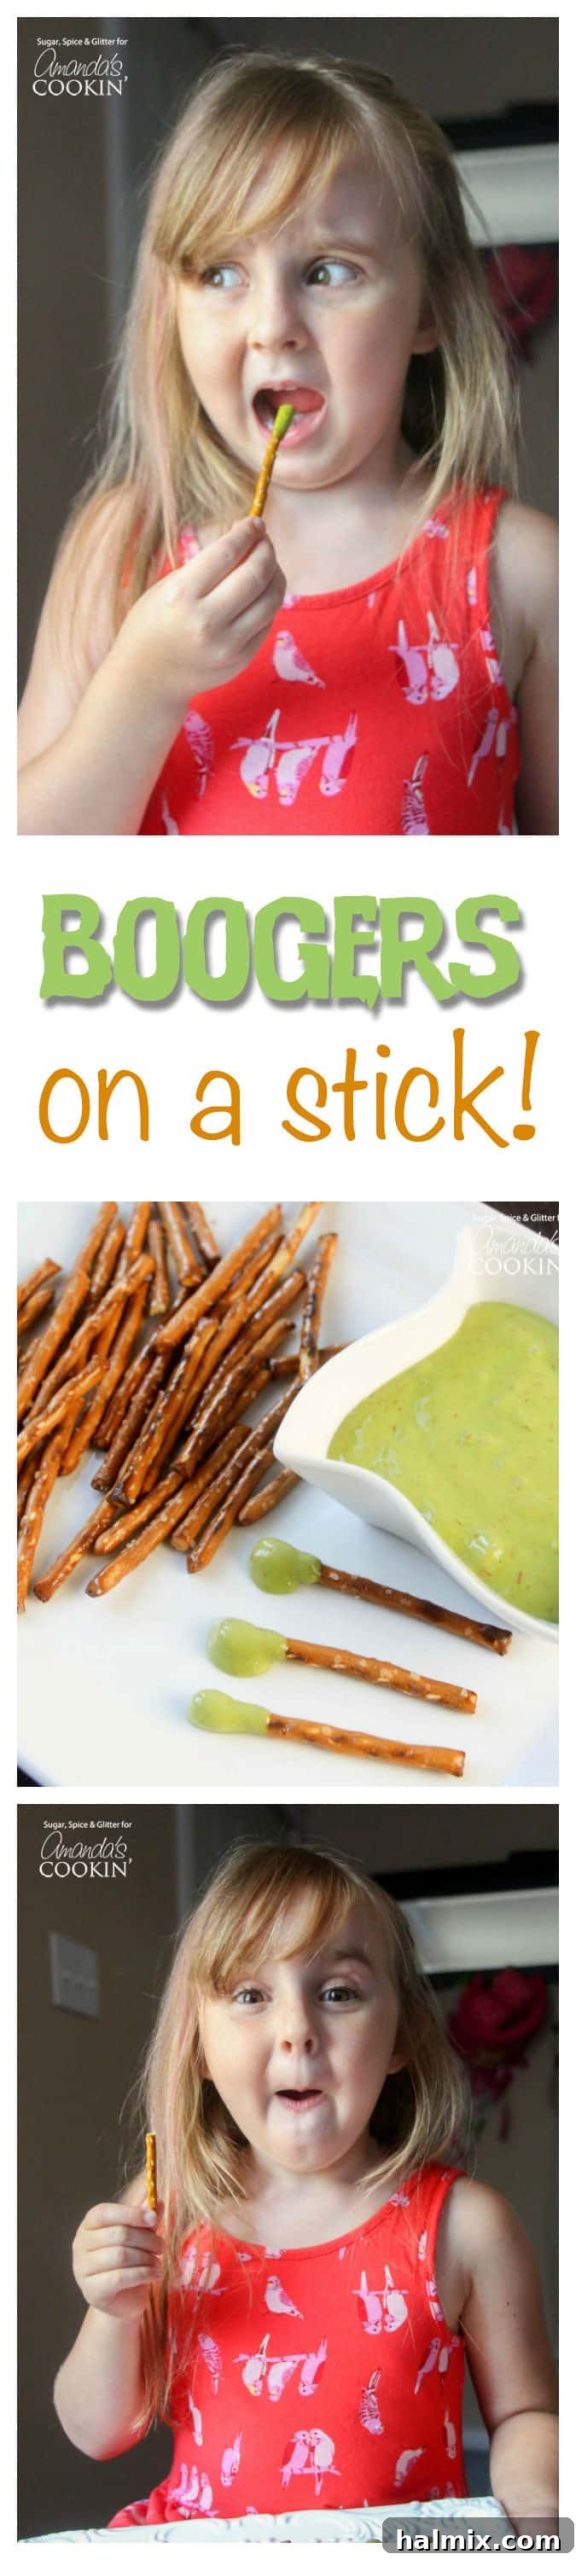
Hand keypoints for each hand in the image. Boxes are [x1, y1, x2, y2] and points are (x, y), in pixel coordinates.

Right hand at [72, 2199, 164, 2322]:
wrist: (123, 2300)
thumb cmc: (130, 2262)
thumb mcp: (139, 2236)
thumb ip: (144, 2218)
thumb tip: (156, 2200)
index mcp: (88, 2226)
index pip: (103, 2213)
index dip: (130, 2213)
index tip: (154, 2218)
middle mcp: (80, 2246)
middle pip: (117, 2234)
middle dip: (146, 2239)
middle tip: (161, 2246)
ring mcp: (83, 2270)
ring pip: (120, 2256)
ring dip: (146, 2258)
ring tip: (158, 2262)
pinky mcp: (93, 2291)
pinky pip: (120, 2277)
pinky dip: (143, 2273)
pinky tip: (155, 2274)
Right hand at [121, 517, 285, 720]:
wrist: (146, 678)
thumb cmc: (153, 624)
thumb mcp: (168, 587)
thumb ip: (206, 567)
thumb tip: (245, 539)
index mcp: (182, 595)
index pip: (227, 552)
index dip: (246, 532)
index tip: (255, 522)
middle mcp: (206, 621)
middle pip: (256, 574)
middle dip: (266, 551)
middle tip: (264, 542)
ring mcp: (227, 644)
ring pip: (271, 599)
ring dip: (276, 575)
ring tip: (268, 565)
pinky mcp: (241, 659)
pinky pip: (267, 622)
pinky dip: (268, 601)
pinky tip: (260, 592)